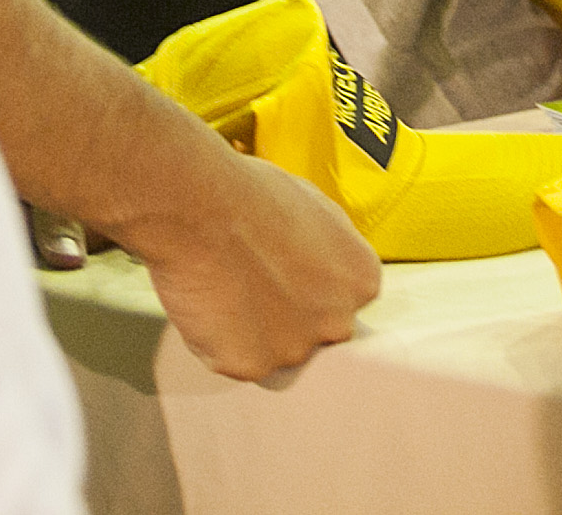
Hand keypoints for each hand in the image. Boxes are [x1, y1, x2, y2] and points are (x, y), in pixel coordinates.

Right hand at [118, 141, 380, 382]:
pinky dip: (219, 341)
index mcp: (360, 282)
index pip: (343, 303)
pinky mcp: (251, 366)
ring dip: (253, 332)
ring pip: (273, 351)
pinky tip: (210, 305)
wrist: (201, 208)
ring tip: (227, 289)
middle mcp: (337, 322)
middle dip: (289, 317)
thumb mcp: (317, 210)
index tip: (287, 276)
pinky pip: (235, 361)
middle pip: (315, 334)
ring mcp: (294, 348)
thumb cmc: (252, 196)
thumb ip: (332, 250)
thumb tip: (326, 264)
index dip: (311, 289)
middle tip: (255, 286)